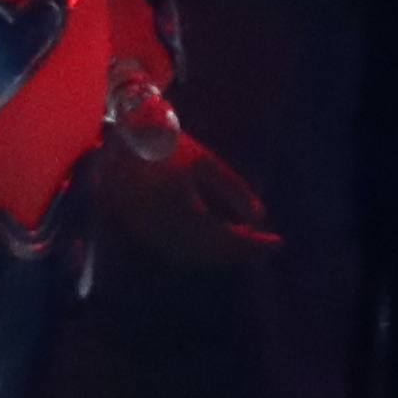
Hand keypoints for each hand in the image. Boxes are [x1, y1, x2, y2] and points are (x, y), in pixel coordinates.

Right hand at [97, 127, 280, 270]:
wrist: (118, 141)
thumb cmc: (165, 144)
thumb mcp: (205, 161)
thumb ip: (234, 190)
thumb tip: (260, 218)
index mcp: (182, 210)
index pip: (228, 239)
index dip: (255, 244)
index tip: (279, 243)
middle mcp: (165, 229)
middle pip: (212, 253)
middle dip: (240, 250)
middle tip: (264, 243)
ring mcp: (151, 234)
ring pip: (195, 256)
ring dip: (221, 252)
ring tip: (243, 239)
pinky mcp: (143, 233)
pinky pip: (179, 250)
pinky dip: (202, 249)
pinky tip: (214, 237)